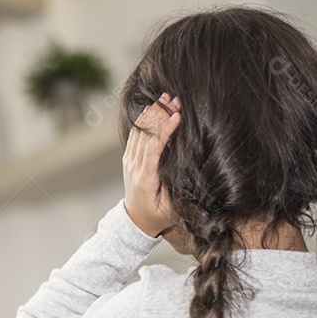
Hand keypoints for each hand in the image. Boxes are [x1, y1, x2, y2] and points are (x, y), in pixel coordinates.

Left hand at [123, 92, 181, 236]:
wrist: (136, 220)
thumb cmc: (158, 215)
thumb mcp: (170, 208)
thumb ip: (176, 189)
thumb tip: (186, 169)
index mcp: (145, 178)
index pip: (153, 149)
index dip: (164, 131)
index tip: (177, 116)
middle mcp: (134, 167)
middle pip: (145, 135)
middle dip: (160, 115)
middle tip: (174, 98)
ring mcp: (129, 161)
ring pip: (139, 132)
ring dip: (152, 113)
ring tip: (165, 97)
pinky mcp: (129, 158)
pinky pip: (135, 135)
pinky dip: (144, 120)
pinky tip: (152, 107)